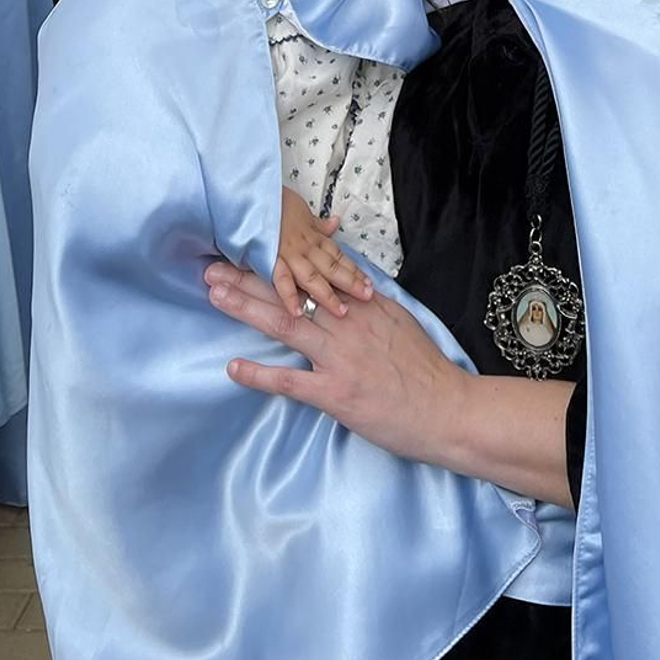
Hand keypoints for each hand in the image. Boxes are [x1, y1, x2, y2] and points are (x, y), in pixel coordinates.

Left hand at [205, 261, 466, 464]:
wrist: (447, 409)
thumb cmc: (424, 370)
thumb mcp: (399, 323)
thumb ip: (368, 305)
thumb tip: (345, 288)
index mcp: (362, 304)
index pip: (311, 276)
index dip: (277, 263)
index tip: (248, 250)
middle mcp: (348, 323)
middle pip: (290, 292)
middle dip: (248, 278)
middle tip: (213, 268)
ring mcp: (340, 357)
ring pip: (286, 323)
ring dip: (246, 308)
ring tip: (215, 296)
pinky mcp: (336, 393)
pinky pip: (290, 382)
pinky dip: (260, 374)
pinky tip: (233, 368)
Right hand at [274, 187, 371, 317]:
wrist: (252, 195)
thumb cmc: (275, 202)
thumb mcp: (301, 210)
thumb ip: (317, 224)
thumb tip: (335, 223)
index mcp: (312, 236)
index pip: (337, 255)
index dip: (354, 269)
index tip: (369, 282)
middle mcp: (304, 247)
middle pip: (331, 267)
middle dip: (350, 283)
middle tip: (367, 297)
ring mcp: (288, 253)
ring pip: (312, 276)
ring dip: (327, 294)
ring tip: (341, 311)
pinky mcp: (270, 259)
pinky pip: (281, 280)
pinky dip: (289, 296)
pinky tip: (297, 312)